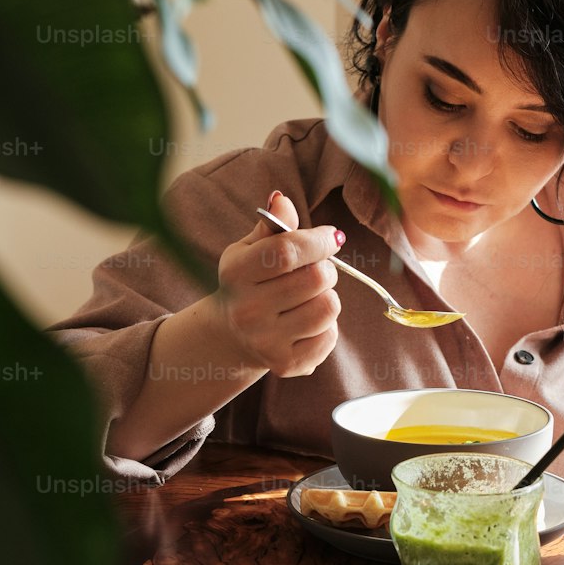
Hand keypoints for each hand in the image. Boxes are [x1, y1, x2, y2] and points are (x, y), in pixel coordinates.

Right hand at [215, 190, 344, 377]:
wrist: (231, 335)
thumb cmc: (248, 282)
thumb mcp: (250, 249)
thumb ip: (271, 226)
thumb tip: (282, 199)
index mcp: (236, 273)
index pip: (288, 251)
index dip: (319, 240)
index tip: (332, 237)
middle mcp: (247, 310)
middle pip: (316, 278)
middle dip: (326, 268)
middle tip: (316, 271)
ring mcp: (266, 341)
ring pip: (328, 308)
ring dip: (327, 297)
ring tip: (310, 297)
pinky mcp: (286, 365)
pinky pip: (330, 336)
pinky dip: (327, 326)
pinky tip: (307, 322)